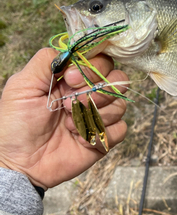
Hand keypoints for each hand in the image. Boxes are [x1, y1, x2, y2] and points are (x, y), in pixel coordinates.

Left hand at [0, 48, 127, 188]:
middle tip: (69, 104)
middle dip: (96, 91)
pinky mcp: (104, 138)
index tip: (70, 79)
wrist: (20, 163)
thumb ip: (46, 61)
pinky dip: (102, 134)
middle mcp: (90, 94)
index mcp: (73, 78)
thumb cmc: (16, 124)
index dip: (92, 67)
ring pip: (120, 104)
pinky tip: (80, 139)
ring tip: (70, 124)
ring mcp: (99, 116)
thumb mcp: (22, 85)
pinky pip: (121, 129)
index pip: (100, 60)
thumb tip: (72, 51)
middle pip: (118, 79)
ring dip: (95, 114)